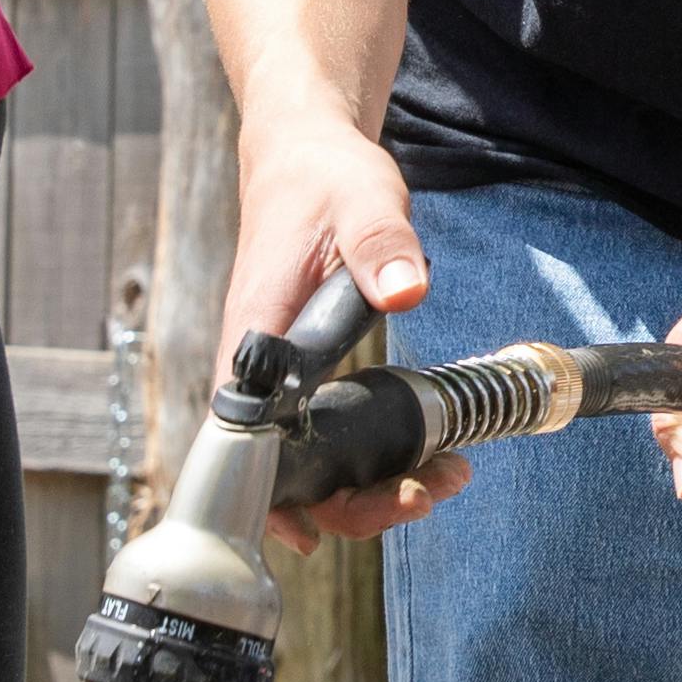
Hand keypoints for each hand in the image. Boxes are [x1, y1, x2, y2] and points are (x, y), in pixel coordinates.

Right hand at [221, 116, 460, 548]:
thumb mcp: (363, 200)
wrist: (305, 154)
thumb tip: (404, 289)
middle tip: (420, 498)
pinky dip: (367, 463)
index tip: (314, 527)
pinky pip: (323, 438)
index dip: (268, 494)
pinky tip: (420, 468)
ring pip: (304, 464)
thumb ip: (382, 245)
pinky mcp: (302, 375)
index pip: (239, 434)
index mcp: (255, 330)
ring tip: (441, 481)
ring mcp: (278, 376)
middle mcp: (256, 367)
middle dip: (345, 503)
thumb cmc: (321, 178)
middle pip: (276, 473)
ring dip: (366, 489)